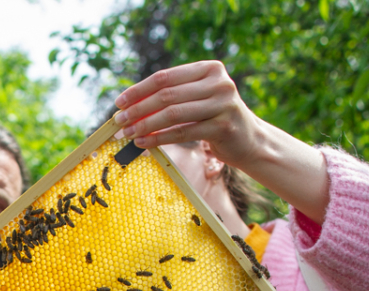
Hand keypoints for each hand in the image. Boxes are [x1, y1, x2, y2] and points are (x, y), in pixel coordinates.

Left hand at [113, 61, 262, 170]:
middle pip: (167, 95)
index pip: (165, 77)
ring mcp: (223, 103)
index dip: (139, 90)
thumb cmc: (215, 118)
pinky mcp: (223, 126)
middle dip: (139, 109)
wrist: (250, 139)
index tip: (120, 102)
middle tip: (119, 121)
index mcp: (209, 68)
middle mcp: (218, 82)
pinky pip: (183, 132)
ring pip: (173, 114)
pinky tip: (144, 142)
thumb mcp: (196, 99)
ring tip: (127, 133)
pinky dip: (159, 138)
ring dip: (145, 125)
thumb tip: (130, 107)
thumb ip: (171, 97)